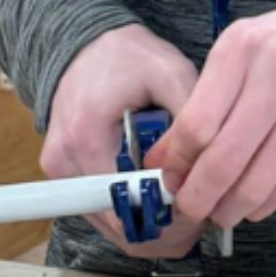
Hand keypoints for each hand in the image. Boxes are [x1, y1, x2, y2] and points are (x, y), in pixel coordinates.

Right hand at [43, 24, 204, 257]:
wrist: (88, 46)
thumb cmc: (128, 57)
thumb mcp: (170, 73)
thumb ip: (193, 117)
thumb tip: (214, 165)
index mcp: (86, 138)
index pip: (127, 209)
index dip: (169, 219)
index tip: (199, 205)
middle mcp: (65, 163)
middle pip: (121, 229)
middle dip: (167, 228)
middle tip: (200, 210)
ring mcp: (61, 174)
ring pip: (114, 230)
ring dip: (153, 225)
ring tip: (182, 198)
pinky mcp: (66, 178)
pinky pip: (105, 216)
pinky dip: (136, 214)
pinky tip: (160, 194)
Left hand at [152, 0, 275, 233]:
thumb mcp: (236, 55)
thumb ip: (198, 104)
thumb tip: (163, 159)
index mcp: (243, 49)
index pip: (196, 126)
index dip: (177, 163)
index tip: (170, 178)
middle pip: (224, 160)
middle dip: (198, 197)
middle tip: (190, 207)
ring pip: (258, 183)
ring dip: (230, 208)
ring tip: (221, 211)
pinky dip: (265, 203)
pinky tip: (255, 201)